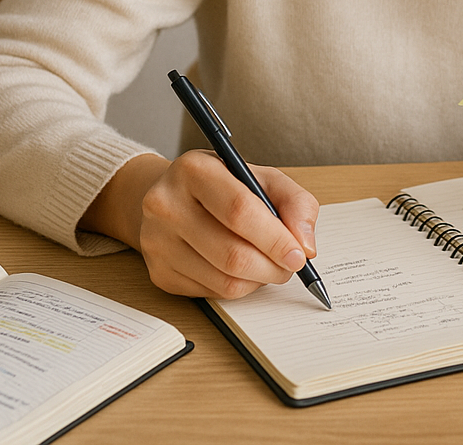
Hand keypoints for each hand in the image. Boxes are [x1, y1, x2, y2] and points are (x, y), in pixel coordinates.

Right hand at [82, 151, 319, 298]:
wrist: (172, 197)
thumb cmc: (224, 185)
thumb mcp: (262, 177)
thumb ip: (294, 202)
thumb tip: (305, 245)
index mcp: (194, 170)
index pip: (239, 212)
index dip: (275, 239)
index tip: (299, 255)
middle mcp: (166, 205)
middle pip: (232, 253)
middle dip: (273, 266)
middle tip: (291, 265)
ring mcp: (157, 242)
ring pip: (224, 280)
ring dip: (259, 280)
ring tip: (269, 265)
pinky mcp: (159, 272)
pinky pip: (212, 293)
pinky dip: (239, 287)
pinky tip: (242, 270)